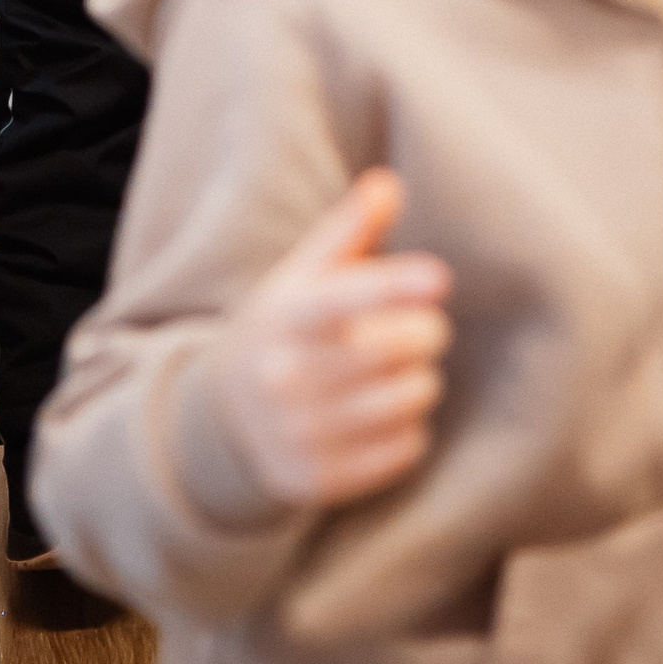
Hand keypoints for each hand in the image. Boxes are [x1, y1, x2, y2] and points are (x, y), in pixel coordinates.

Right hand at [204, 170, 453, 509]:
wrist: (222, 418)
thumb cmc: (283, 329)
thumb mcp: (300, 276)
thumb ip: (348, 230)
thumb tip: (388, 184)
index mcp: (285, 316)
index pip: (346, 296)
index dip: (395, 286)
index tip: (440, 278)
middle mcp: (286, 376)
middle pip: (396, 349)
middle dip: (426, 332)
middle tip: (422, 328)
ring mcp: (300, 433)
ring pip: (409, 399)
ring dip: (421, 381)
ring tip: (400, 371)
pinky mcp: (319, 479)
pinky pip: (404, 448)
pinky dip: (409, 428)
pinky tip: (384, 414)